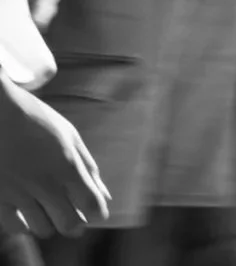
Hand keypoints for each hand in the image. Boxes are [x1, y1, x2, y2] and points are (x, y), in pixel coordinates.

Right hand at [0, 77, 108, 237]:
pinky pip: (15, 227)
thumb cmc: (35, 120)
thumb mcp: (69, 137)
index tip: (96, 212)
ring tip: (50, 212)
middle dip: (76, 224)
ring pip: (43, 229)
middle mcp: (44, 183)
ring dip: (51, 224)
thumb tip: (104, 196)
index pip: (91, 204)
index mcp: (67, 166)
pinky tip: (28, 214)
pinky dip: (25, 226)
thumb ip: (88, 168)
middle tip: (75, 216)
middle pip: (69, 224)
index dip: (98, 213)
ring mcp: (18, 193)